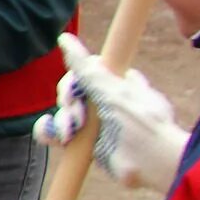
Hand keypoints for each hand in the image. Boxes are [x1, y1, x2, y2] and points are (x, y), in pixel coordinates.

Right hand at [33, 31, 188, 191]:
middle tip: (77, 113)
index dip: (76, 78)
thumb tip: (64, 38)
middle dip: (69, 101)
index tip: (76, 87)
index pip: (86, 71)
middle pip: (71, 91)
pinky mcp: (84, 145)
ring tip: (71, 132)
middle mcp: (105, 102)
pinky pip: (55, 134)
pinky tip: (52, 135)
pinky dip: (48, 132)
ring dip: (62, 120)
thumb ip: (85, 67)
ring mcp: (94, 124)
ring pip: (62, 112)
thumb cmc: (139, 120)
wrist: (151, 160)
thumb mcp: (110, 88)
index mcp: (117, 84)